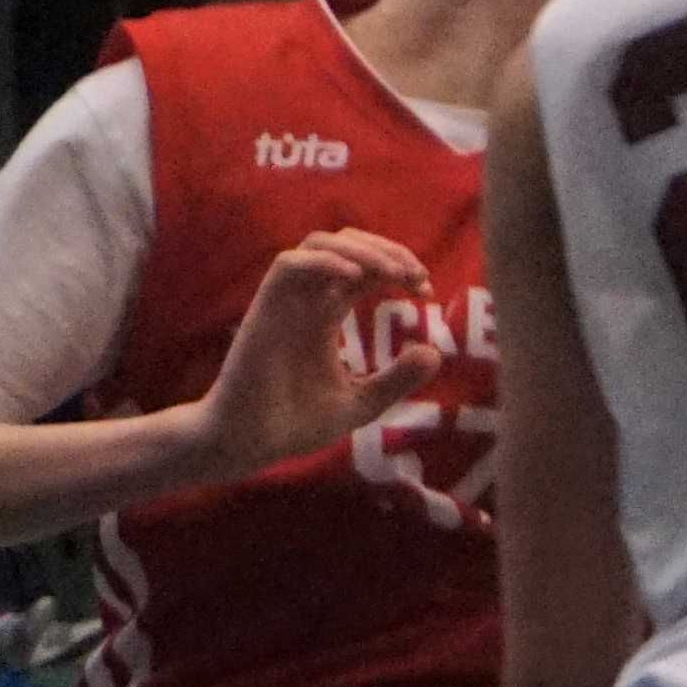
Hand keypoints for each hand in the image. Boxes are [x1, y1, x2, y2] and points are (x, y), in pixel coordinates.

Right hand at [191, 231, 438, 477]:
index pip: (363, 271)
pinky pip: (288, 265)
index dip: (397, 268)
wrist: (252, 442)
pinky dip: (325, 261)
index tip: (426, 289)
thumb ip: (397, 379)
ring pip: (317, 244)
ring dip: (361, 249)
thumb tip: (434, 352)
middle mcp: (305, 302)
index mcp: (325, 315)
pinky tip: (356, 277)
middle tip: (417, 275)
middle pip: (344, 246)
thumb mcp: (362, 402)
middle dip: (386, 250)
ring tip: (395, 272)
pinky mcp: (264, 310)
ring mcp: (284, 302)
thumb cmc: (297, 423)